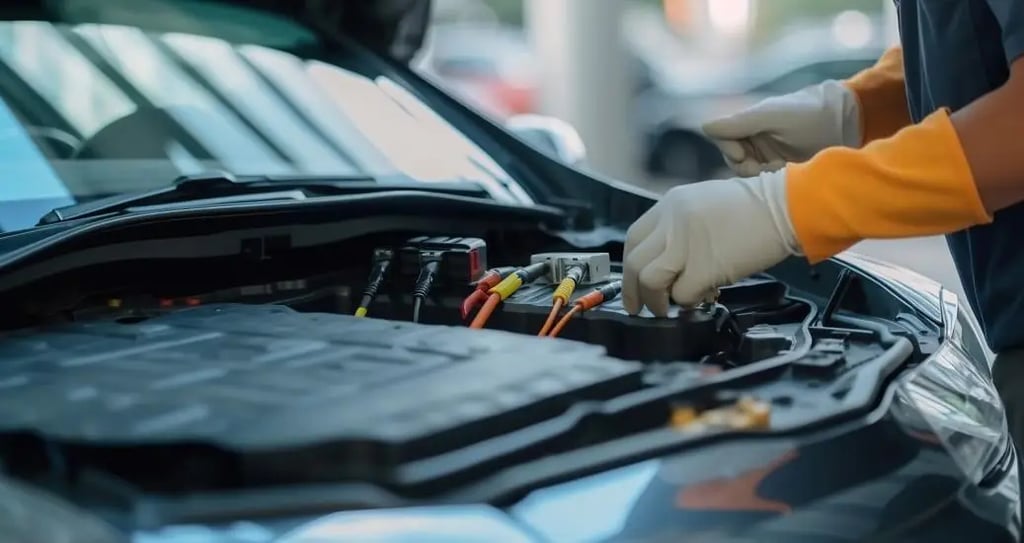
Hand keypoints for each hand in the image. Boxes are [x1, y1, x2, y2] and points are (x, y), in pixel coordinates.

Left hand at [622, 169, 800, 316]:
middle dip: (633, 290)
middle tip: (639, 306)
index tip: (631, 282)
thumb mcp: (705, 203)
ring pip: (649, 280)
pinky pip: (682, 294)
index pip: (633, 238)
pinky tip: (701, 297)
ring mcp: (686, 244)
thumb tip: (667, 260)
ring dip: (655, 301)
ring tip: (665, 309)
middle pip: (634, 262)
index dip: (629, 265)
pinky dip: (688, 302)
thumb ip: (679, 227)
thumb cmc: (755, 208)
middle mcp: (672, 222)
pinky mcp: (705, 266)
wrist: (786, 207)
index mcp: (671, 205)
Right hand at [702, 80, 860, 176]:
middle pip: (734, 160)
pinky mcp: (784, 171)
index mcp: (750, 124)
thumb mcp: (773, 116)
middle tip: (768, 167)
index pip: (723, 140)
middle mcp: (756, 140)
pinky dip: (774, 182)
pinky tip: (789, 175)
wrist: (850, 122)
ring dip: (761, 176)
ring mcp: (770, 156)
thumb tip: (704, 127)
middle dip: (747, 167)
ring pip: (749, 174)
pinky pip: (767, 183)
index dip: (729, 150)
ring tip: (782, 169)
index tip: (743, 155)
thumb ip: (739, 122)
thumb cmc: (809, 113)